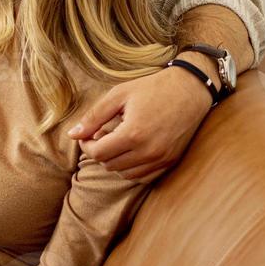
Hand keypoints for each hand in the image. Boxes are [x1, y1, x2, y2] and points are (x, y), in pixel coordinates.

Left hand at [66, 59, 214, 182]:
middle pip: (110, 165)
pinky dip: (132, 169)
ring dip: (115, 162)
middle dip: (100, 152)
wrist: (191, 89)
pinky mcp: (171, 162)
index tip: (87, 136)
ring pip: (125, 174)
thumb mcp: (119, 95)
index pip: (98, 154)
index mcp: (133, 133)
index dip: (86, 147)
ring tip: (117, 143)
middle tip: (102, 136)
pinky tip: (131, 152)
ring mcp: (161, 159)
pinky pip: (143, 177)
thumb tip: (73, 135)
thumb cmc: (153, 88)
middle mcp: (148, 151)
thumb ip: (94, 116)